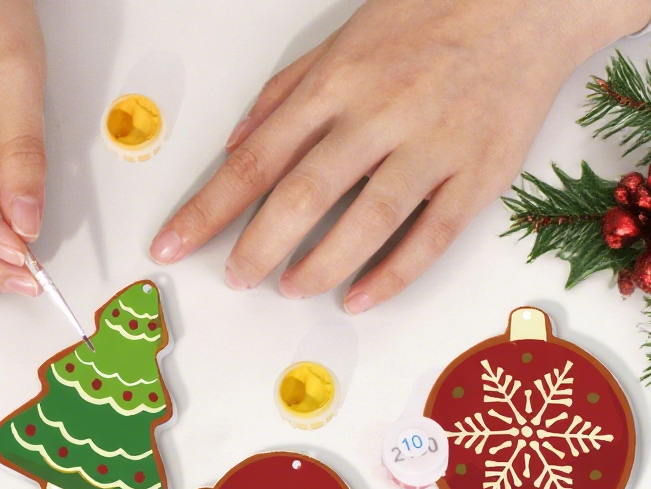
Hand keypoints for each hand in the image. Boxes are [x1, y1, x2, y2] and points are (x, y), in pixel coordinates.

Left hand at [149, 0, 650, 310]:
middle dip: (257, 246)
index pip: (255, 160)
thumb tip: (235, 146)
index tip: (171, 245)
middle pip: (303, 195)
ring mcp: (432, 146)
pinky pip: (430, 237)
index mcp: (336, 84)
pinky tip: (358, 299)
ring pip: (366, 221)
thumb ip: (285, 95)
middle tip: (235, 278)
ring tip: (290, 288)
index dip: (207, 209)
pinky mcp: (478, 174)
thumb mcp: (343, 39)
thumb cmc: (428, 17)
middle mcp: (379, 115)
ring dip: (320, 265)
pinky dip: (391, 275)